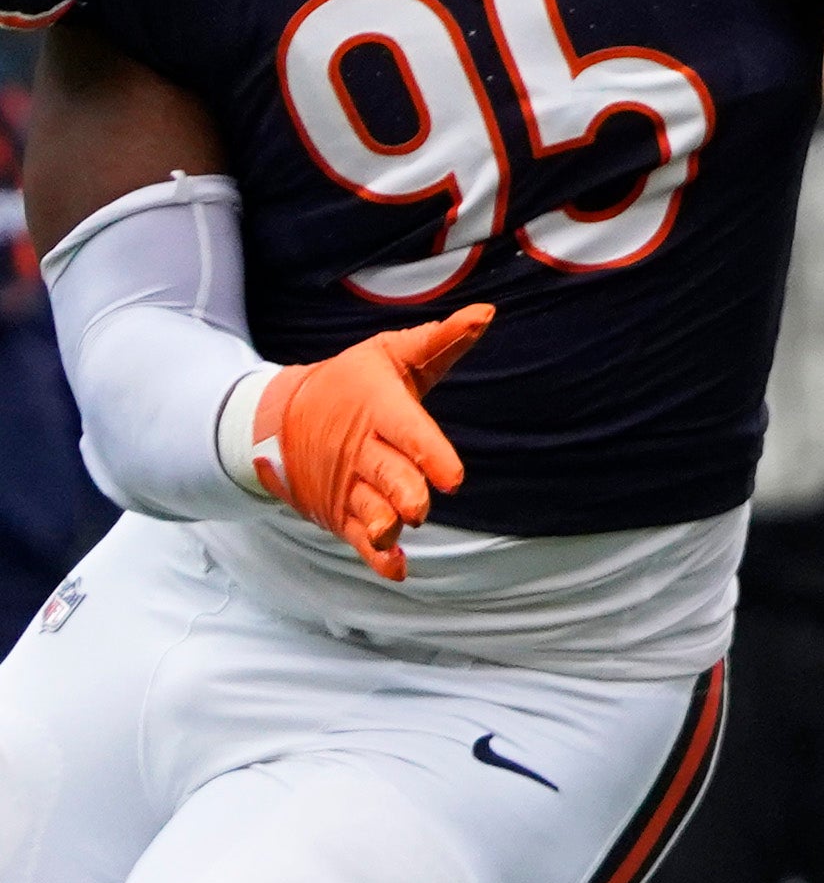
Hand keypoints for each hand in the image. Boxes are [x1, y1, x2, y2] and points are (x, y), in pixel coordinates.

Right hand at [250, 303, 494, 580]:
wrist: (277, 416)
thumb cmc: (349, 382)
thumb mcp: (389, 354)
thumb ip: (441, 340)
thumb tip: (486, 313)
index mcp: (379, 410)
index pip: (407, 432)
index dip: (429, 454)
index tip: (454, 478)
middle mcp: (361, 452)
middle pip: (385, 476)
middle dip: (402, 492)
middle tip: (419, 508)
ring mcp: (348, 485)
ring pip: (367, 510)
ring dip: (381, 526)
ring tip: (391, 535)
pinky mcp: (339, 512)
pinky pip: (358, 538)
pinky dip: (377, 556)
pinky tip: (397, 570)